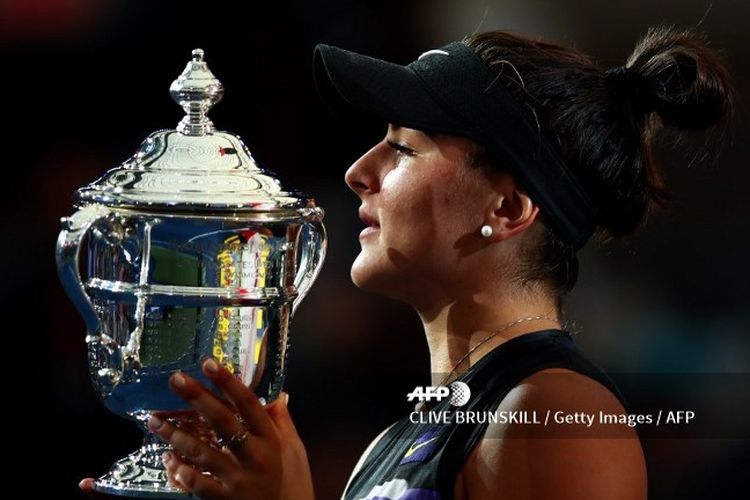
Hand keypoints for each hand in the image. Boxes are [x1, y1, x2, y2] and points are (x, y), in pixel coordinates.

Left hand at [80, 359, 314, 499]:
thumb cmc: (293, 484)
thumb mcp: (296, 451)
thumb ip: (284, 423)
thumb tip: (278, 396)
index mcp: (272, 439)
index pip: (248, 404)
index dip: (228, 382)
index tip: (209, 363)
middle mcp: (255, 456)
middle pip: (222, 420)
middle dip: (197, 397)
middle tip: (175, 379)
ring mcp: (238, 479)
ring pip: (202, 451)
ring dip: (176, 434)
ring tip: (155, 420)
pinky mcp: (225, 499)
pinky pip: (197, 483)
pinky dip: (180, 470)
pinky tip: (167, 459)